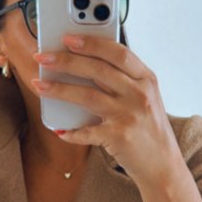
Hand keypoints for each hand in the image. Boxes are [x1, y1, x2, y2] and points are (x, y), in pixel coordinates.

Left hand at [30, 36, 178, 188]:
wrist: (162, 164)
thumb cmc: (149, 128)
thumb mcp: (145, 97)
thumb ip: (123, 80)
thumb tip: (83, 63)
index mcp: (146, 79)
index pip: (117, 53)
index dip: (91, 43)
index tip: (67, 38)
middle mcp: (139, 94)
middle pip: (97, 70)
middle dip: (66, 61)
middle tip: (42, 57)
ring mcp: (129, 115)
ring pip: (87, 96)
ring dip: (59, 90)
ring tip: (39, 85)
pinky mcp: (119, 137)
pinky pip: (87, 131)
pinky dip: (71, 132)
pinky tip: (59, 130)